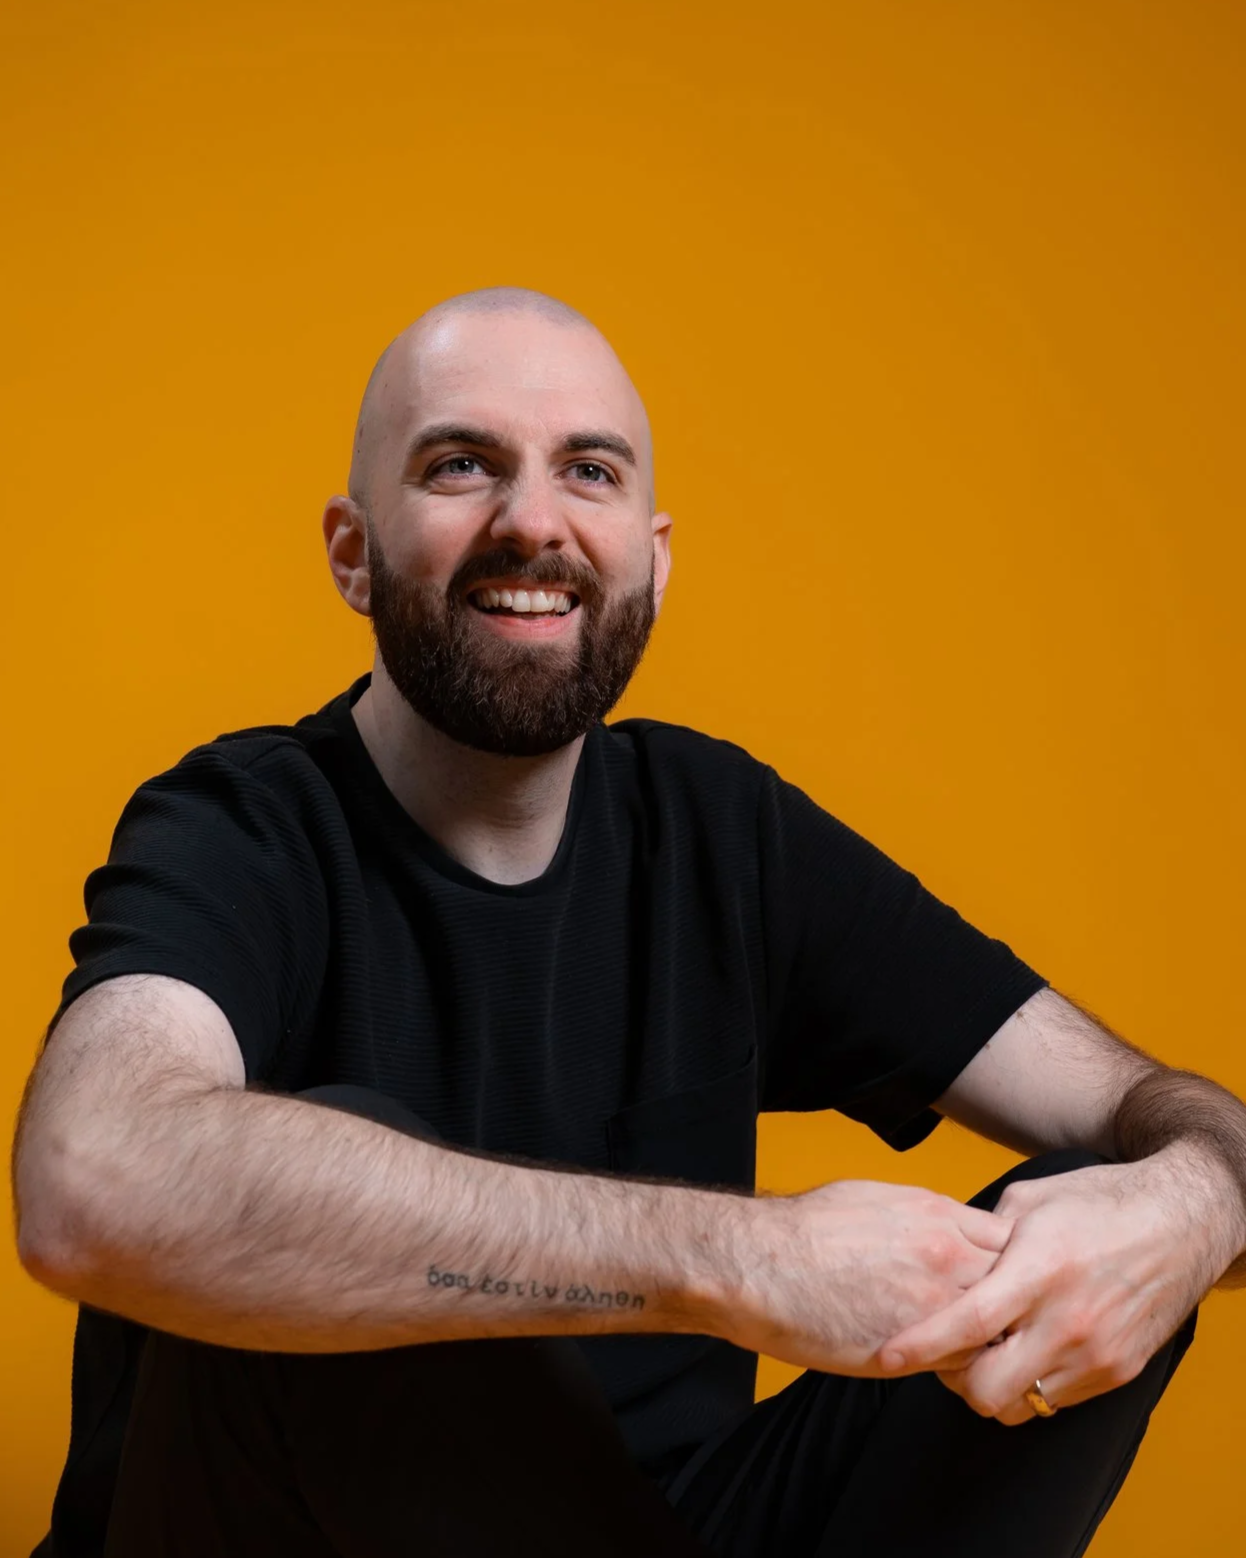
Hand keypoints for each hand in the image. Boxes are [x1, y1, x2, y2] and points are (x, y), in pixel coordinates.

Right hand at [720, 1178, 1013, 1374]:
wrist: (760, 1265)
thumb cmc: (805, 1230)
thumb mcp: (875, 1199)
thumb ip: (925, 1217)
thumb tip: (944, 1225)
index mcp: (938, 1214)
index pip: (1012, 1239)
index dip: (1014, 1262)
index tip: (1006, 1278)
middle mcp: (948, 1254)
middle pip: (1020, 1283)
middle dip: (1019, 1302)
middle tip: (1009, 1320)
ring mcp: (936, 1302)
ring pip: (1002, 1329)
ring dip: (995, 1340)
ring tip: (985, 1350)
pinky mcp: (916, 1349)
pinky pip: (966, 1364)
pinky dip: (965, 1368)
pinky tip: (947, 1366)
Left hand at [876, 1147, 1235, 1424]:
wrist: (1183, 1220)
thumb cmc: (1099, 1202)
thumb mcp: (1030, 1202)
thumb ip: (983, 1236)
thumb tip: (941, 1257)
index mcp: (1040, 1269)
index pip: (968, 1323)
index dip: (921, 1345)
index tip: (887, 1355)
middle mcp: (1069, 1320)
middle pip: (988, 1388)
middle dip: (954, 1380)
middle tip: (944, 1355)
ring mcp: (1097, 1353)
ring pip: (1022, 1405)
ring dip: (993, 1387)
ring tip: (985, 1353)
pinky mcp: (1119, 1371)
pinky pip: (1056, 1400)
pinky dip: (1031, 1384)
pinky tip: (1025, 1351)